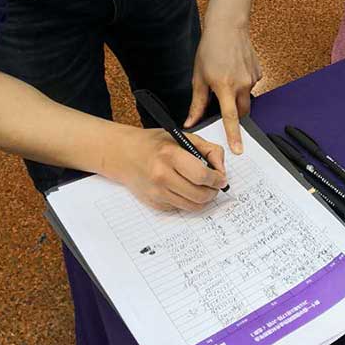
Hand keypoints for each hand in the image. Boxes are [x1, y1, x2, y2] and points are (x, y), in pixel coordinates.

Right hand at [111, 127, 226, 211]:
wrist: (124, 154)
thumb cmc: (154, 144)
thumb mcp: (182, 137)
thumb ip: (207, 149)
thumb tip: (221, 169)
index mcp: (170, 155)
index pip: (202, 175)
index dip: (217, 179)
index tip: (221, 178)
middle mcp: (162, 176)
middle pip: (200, 195)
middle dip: (213, 191)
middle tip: (215, 185)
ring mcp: (157, 193)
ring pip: (193, 206)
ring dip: (204, 199)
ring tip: (203, 187)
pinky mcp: (155, 203)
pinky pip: (181, 208)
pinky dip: (188, 201)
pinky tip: (184, 188)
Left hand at [184, 22, 261, 153]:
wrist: (228, 27)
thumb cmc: (210, 49)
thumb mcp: (198, 77)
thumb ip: (197, 103)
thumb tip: (190, 121)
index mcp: (224, 87)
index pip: (230, 118)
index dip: (234, 135)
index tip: (238, 149)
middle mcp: (241, 84)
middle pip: (241, 112)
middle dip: (233, 114)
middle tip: (222, 102)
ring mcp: (252, 78)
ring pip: (246, 98)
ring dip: (237, 96)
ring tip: (226, 78)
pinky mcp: (258, 72)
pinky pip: (251, 85)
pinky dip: (243, 83)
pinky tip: (234, 70)